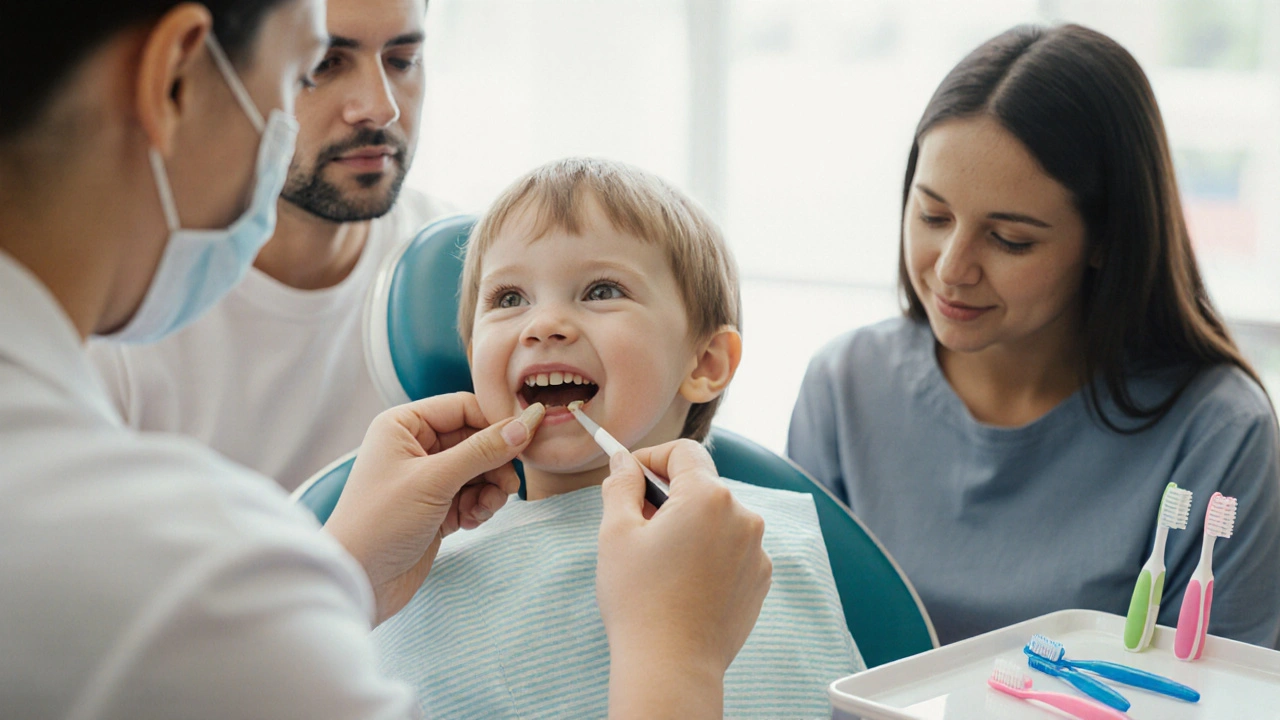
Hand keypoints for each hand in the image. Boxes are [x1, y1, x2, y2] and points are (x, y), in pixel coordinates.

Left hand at [324, 395, 544, 623]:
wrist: (358, 582)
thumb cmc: (380, 522)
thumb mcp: (434, 480)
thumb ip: (483, 451)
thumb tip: (525, 424)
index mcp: (403, 425)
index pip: (463, 407)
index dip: (495, 421)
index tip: (527, 436)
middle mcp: (414, 446)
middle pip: (475, 439)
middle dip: (495, 463)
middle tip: (510, 484)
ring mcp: (426, 478)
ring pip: (479, 470)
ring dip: (490, 488)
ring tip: (486, 508)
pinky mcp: (436, 507)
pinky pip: (473, 495)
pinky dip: (480, 507)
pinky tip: (471, 522)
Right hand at [597, 440, 771, 718]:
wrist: (671, 667)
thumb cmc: (639, 600)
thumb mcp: (616, 533)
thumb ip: (621, 485)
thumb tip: (623, 461)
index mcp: (708, 497)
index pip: (683, 452)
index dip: (652, 458)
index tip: (629, 478)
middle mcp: (743, 516)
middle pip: (702, 486)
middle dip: (670, 496)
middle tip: (638, 524)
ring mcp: (757, 549)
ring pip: (718, 518)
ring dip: (691, 525)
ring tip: (660, 559)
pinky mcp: (760, 578)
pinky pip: (732, 548)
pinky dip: (709, 552)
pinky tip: (684, 581)